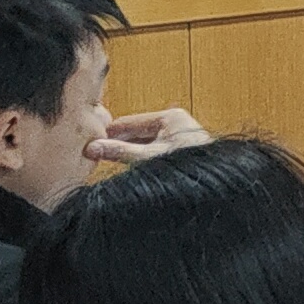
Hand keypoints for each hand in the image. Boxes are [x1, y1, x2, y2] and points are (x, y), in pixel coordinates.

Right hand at [89, 106, 210, 165]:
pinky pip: (151, 152)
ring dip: (126, 153)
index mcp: (170, 117)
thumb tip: (93, 148)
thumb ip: (121, 152)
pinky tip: (126, 168)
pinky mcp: (180, 152)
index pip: (128, 122)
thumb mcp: (149, 158)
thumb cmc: (189, 166)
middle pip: (134, 133)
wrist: (215, 185)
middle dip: (116, 144)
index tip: (88, 143)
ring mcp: (178, 138)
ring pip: (142, 144)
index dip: (107, 134)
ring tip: (104, 161)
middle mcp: (175, 124)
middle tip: (92, 154)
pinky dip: (138, 159)